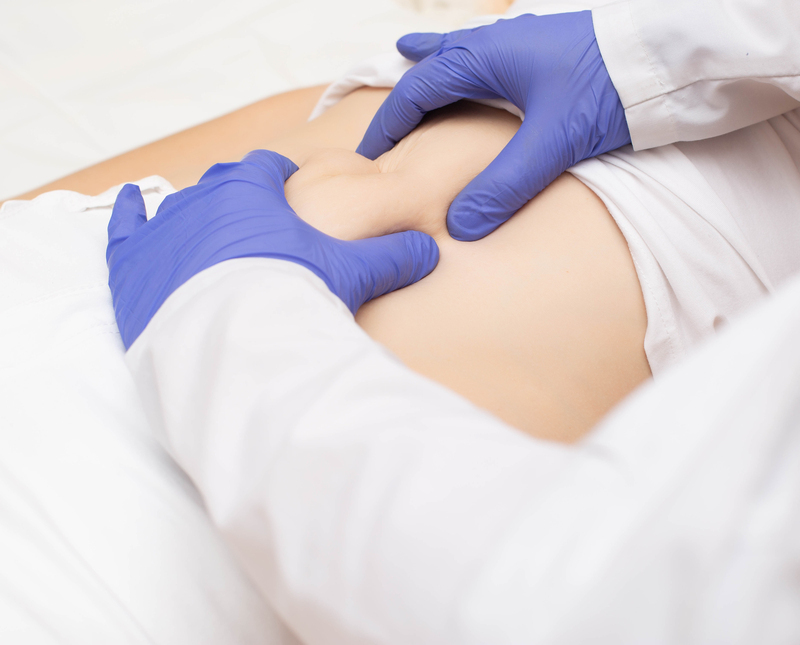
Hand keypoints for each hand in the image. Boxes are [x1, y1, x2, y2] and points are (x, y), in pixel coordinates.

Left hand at [106, 150, 438, 348]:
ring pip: (178, 206)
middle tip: (257, 220)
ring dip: (195, 212)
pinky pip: (124, 226)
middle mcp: (201, 199)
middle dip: (242, 197)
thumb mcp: (351, 275)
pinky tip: (130, 203)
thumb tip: (431, 250)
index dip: (284, 175)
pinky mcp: (132, 265)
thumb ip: (393, 257)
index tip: (291, 184)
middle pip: (225, 186)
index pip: (271, 168)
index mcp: (252, 190)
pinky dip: (128, 213)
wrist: (235, 348)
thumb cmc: (292, 300)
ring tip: (209, 226)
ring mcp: (163, 230)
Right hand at [357, 11, 629, 240]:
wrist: (670, 56)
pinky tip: (479, 53)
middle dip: (404, 95)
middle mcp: (496, 43)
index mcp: (485, 58)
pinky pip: (490, 49)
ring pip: (460, 49)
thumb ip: (506, 184)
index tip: (369, 155)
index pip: (417, 91)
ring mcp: (522, 41)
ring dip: (432, 61)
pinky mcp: (546, 49)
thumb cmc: (609, 87)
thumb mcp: (554, 142)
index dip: (389, 124)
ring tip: (409, 55)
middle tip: (384, 124)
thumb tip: (461, 225)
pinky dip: (469, 53)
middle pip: (432, 67)